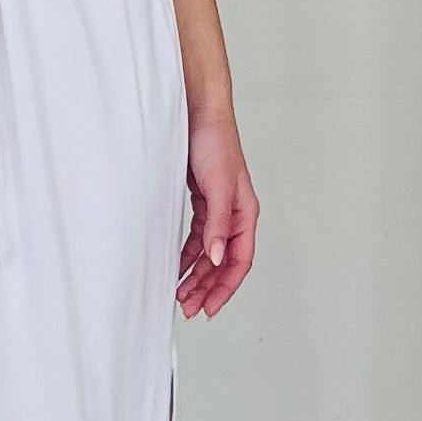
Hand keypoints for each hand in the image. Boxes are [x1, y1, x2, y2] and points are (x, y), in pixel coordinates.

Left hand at [177, 110, 257, 317]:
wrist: (198, 112)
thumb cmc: (214, 142)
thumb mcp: (218, 187)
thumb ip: (217, 224)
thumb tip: (217, 258)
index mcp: (244, 214)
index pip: (240, 262)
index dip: (225, 288)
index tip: (209, 308)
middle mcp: (233, 215)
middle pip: (224, 263)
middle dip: (208, 288)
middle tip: (189, 308)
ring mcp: (217, 209)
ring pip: (209, 253)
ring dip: (196, 275)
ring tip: (180, 294)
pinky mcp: (202, 202)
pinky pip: (196, 238)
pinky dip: (187, 255)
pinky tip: (176, 266)